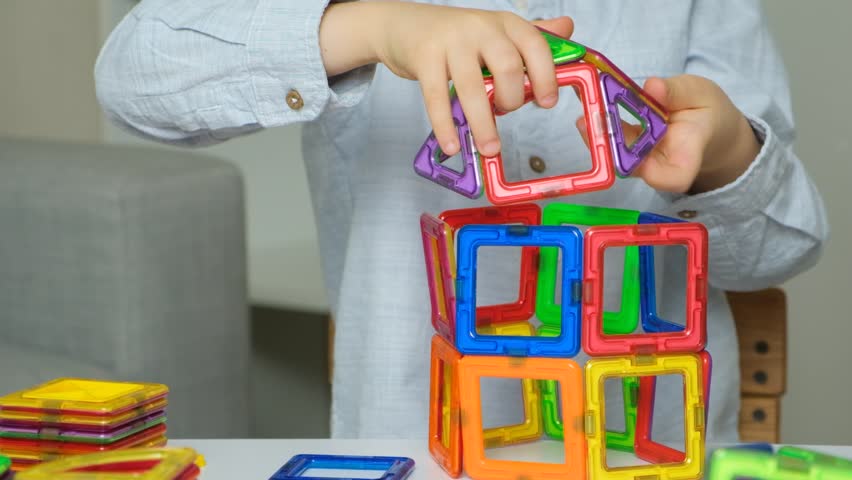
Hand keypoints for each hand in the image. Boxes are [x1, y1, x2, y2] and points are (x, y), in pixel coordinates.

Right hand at [320, 1, 573, 157]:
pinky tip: (451, 146)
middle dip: (512, 99)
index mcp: (505, 23)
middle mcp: (481, 28)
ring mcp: (451, 42)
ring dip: (483, 123)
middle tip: (506, 115)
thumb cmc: (457, 37)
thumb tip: (568, 27)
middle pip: (508, 67)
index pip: (535, 45)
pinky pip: (437, 97)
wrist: (405, 26)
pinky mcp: (424, 57)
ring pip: (473, 87)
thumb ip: (531, 35)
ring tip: (489, 149)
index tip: (547, 103)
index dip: (545, 76)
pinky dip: (445, 125)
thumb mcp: (496, 32)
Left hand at [578, 75, 761, 193]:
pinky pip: (608, 136)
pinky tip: (585, 91)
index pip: (673, 179)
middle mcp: (657, 165)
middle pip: (630, 165)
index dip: (654, 173)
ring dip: (595, 125)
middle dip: (607, 140)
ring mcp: (637, 159)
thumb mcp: (700, 94)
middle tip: (590, 115)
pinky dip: (596, 114)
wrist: (705, 126)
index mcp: (687, 157)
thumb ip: (677, 91)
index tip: (638, 151)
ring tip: (584, 94)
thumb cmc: (707, 113)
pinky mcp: (624, 149)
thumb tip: (652, 86)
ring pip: (612, 151)